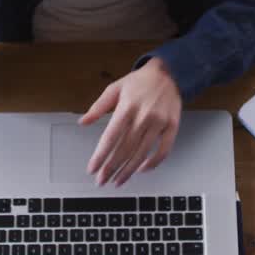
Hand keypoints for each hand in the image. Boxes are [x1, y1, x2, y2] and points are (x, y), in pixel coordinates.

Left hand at [80, 58, 182, 186]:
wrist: (168, 73)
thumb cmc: (139, 81)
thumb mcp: (114, 88)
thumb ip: (98, 107)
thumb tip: (83, 121)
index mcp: (127, 107)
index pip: (111, 137)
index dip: (101, 155)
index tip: (92, 168)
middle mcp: (144, 116)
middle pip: (125, 149)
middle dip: (112, 168)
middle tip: (102, 180)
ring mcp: (159, 123)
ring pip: (142, 153)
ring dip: (128, 170)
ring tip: (117, 181)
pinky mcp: (172, 126)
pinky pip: (164, 150)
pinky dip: (153, 163)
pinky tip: (141, 169)